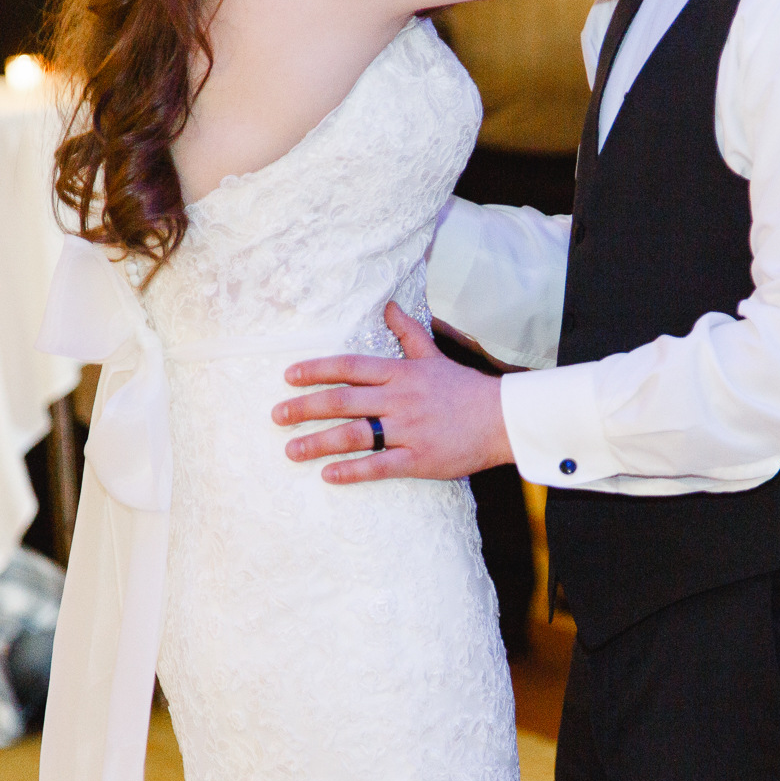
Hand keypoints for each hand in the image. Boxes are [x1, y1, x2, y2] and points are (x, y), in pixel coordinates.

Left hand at [274, 303, 514, 483]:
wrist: (502, 419)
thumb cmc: (464, 388)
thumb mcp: (434, 356)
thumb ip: (407, 333)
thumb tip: (388, 306)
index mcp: (401, 373)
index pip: (350, 367)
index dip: (316, 370)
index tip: (288, 377)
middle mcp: (400, 399)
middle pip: (343, 401)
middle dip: (305, 408)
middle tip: (277, 416)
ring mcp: (409, 430)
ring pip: (355, 435)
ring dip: (319, 443)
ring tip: (291, 450)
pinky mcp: (419, 459)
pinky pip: (379, 466)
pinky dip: (352, 471)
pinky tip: (328, 475)